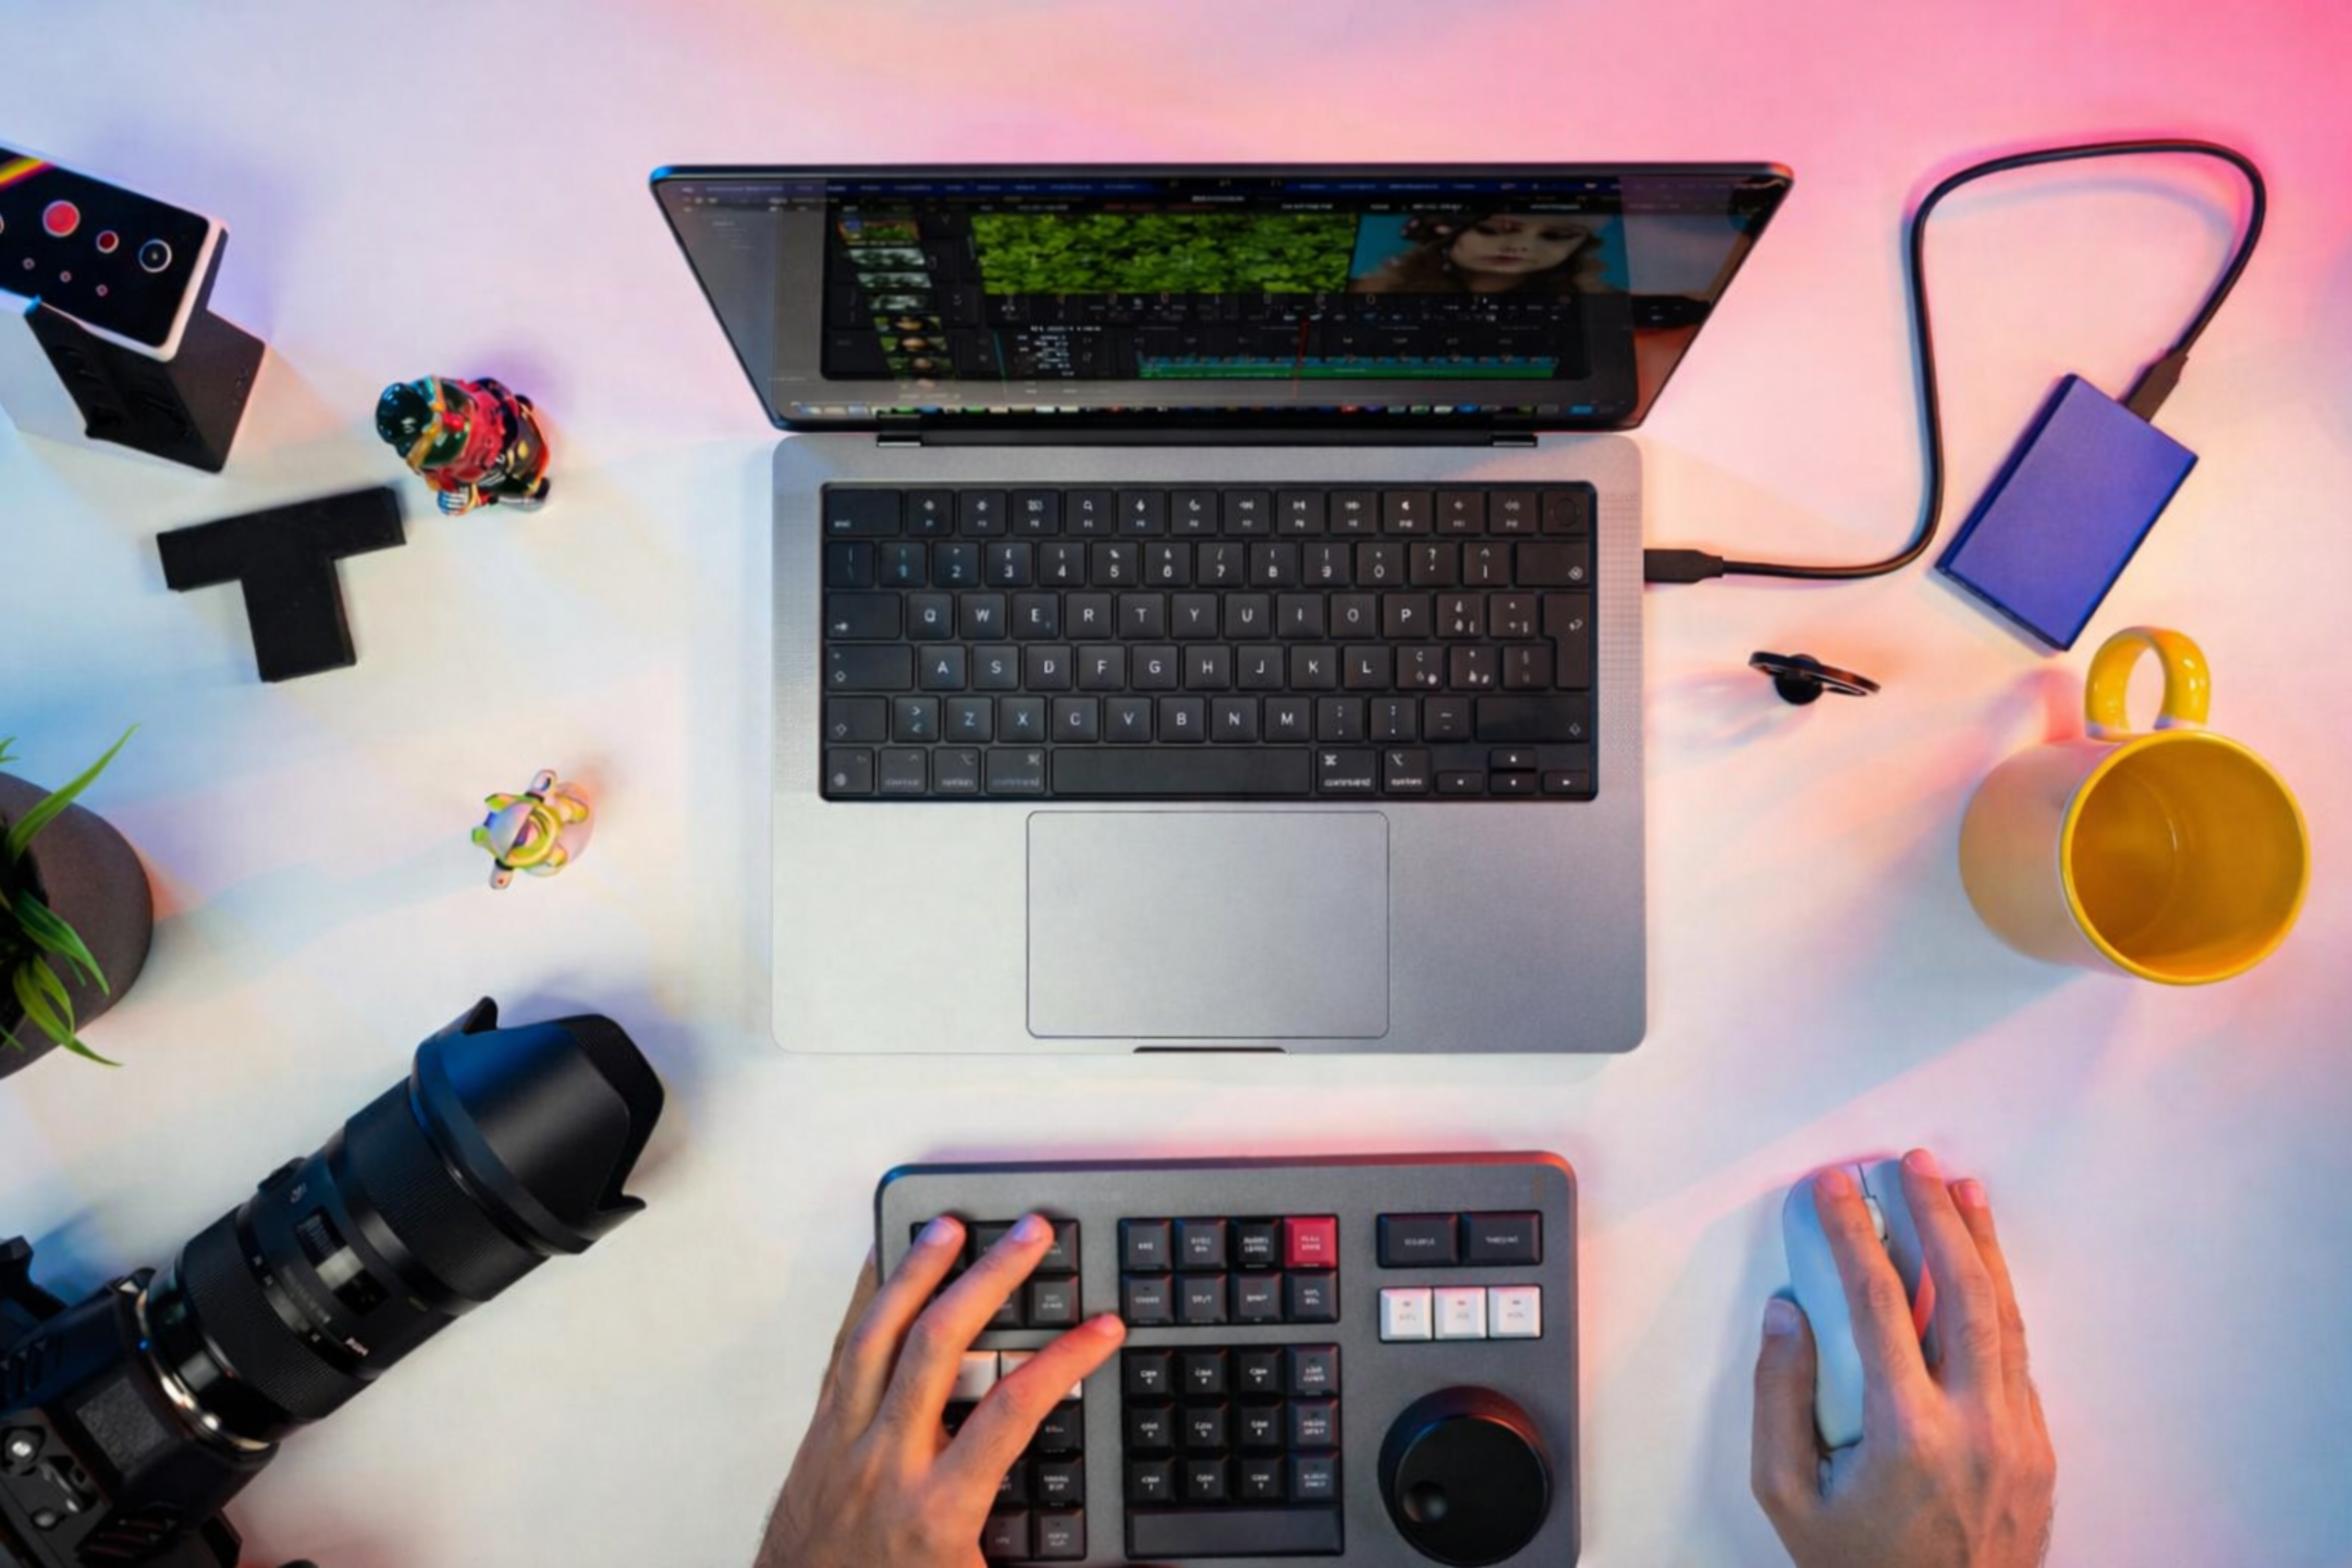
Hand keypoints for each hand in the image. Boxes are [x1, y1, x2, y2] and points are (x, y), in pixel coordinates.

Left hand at [756, 1215, 1125, 1567]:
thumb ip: (1049, 1567)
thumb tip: (1132, 1567)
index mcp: (938, 1507)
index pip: (1012, 1413)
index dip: (1064, 1361)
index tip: (1102, 1327)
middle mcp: (888, 1463)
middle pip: (939, 1347)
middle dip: (989, 1279)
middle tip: (1030, 1233)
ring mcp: (845, 1441)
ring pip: (878, 1337)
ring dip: (916, 1272)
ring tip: (949, 1224)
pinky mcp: (818, 1433)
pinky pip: (840, 1354)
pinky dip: (863, 1302)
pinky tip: (881, 1262)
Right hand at [1751, 1150, 2056, 1567]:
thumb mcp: (1788, 1493)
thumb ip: (1779, 1397)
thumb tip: (1788, 1314)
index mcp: (1909, 1434)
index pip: (1879, 1302)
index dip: (1853, 1233)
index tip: (1835, 1187)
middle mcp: (1977, 1426)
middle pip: (1962, 1291)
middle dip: (1936, 1216)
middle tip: (1913, 1165)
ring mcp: (2018, 1437)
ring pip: (2004, 1316)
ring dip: (1982, 1245)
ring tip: (1963, 1190)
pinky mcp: (2038, 1450)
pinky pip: (2017, 1356)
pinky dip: (1997, 1300)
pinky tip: (1983, 1270)